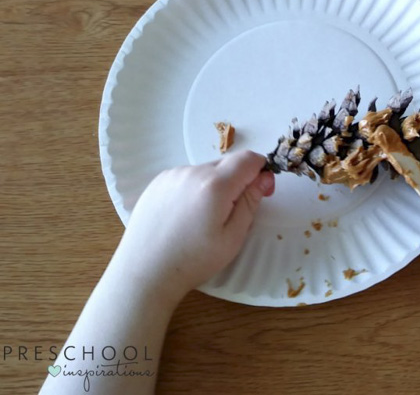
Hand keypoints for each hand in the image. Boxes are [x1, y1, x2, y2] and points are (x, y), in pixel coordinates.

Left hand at [108, 151, 274, 304]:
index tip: (262, 191)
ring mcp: (172, 175)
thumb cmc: (193, 261)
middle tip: (233, 211)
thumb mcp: (233, 237)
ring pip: (206, 171)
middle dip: (239, 180)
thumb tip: (264, 177)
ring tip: (204, 218)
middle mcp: (192, 172)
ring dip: (215, 185)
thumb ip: (251, 202)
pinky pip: (187, 176)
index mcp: (214, 185)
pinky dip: (195, 189)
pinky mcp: (157, 182)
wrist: (144, 272)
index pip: (248, 159)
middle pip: (227, 163)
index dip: (261, 170)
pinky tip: (186, 215)